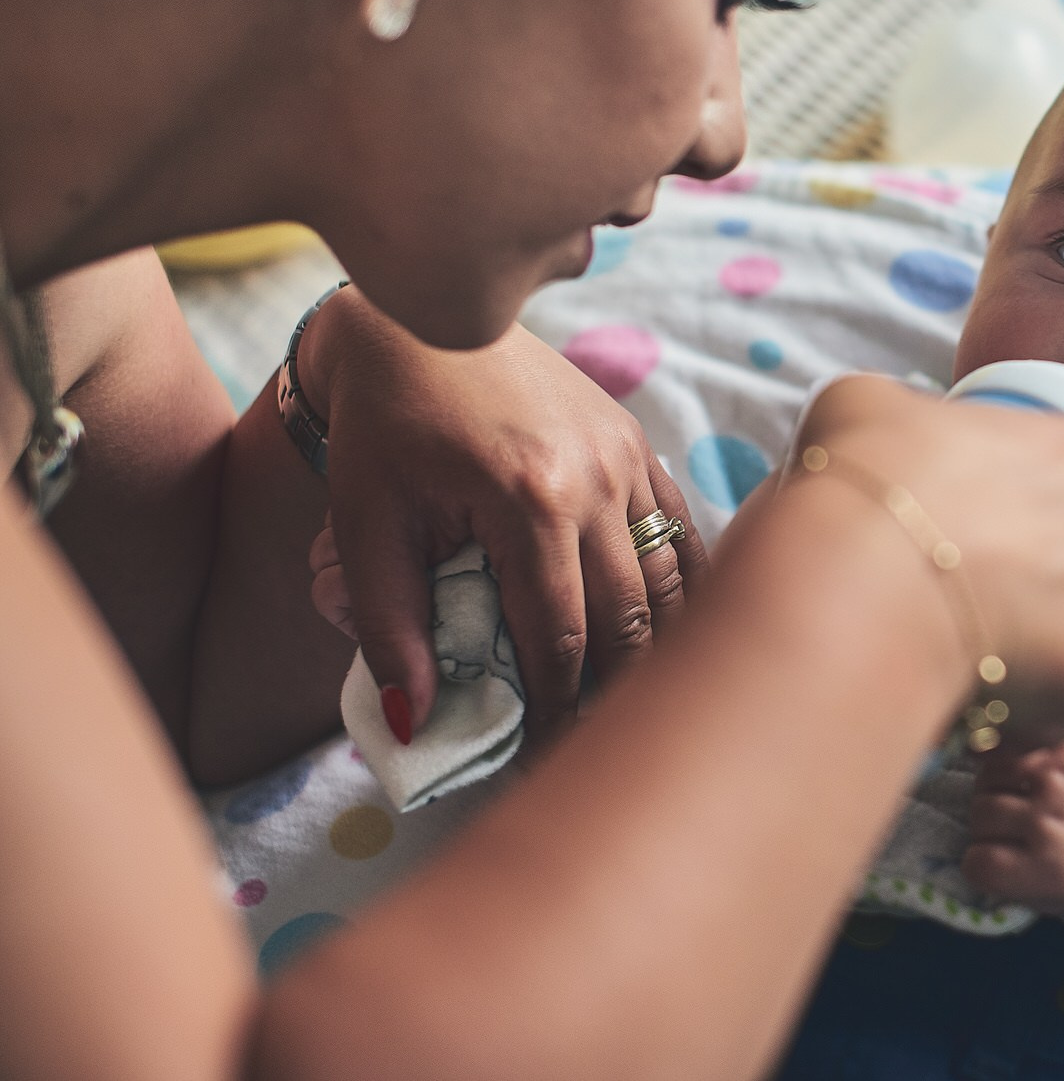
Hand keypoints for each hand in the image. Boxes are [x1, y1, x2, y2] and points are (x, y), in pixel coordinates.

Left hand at [297, 287, 707, 748]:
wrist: (415, 324)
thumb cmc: (382, 429)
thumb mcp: (366, 527)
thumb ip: (390, 627)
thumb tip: (413, 722)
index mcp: (530, 502)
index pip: (560, 639)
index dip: (553, 712)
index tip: (539, 759)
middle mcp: (597, 478)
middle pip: (629, 618)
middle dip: (612, 691)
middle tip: (589, 743)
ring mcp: (628, 455)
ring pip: (670, 577)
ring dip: (655, 644)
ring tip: (630, 698)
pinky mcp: (636, 441)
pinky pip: (678, 526)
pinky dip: (677, 584)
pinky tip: (665, 628)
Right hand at [793, 375, 1063, 749]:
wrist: (862, 573)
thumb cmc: (870, 479)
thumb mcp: (874, 409)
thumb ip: (908, 422)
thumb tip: (891, 440)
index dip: (1054, 528)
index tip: (1011, 553)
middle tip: (997, 613)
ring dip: (1052, 655)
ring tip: (980, 658)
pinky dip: (1030, 710)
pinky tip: (978, 695)